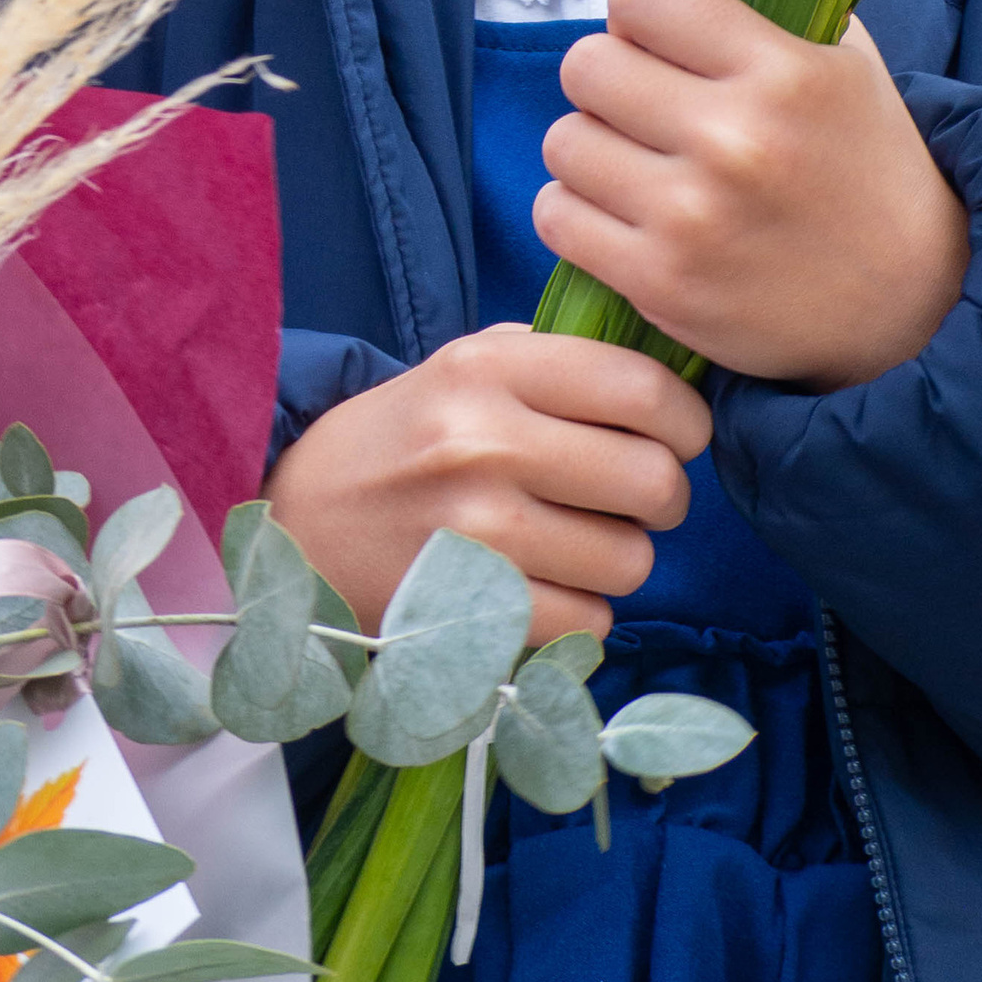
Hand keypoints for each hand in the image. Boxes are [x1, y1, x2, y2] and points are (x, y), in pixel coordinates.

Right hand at [267, 321, 710, 643]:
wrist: (294, 525)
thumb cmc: (399, 443)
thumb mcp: (459, 367)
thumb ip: (554, 360)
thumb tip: (668, 378)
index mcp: (486, 369)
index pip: (642, 389)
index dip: (686, 421)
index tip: (676, 437)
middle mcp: (482, 442)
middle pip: (654, 481)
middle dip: (661, 497)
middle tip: (628, 499)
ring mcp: (476, 533)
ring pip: (630, 560)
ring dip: (619, 559)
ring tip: (574, 545)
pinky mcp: (470, 608)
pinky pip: (590, 620)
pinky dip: (581, 611)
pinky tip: (543, 588)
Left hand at [532, 0, 968, 387]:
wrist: (909, 304)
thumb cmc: (864, 168)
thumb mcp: (844, 65)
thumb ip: (764, 6)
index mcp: (783, 72)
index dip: (638, 11)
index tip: (657, 37)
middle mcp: (734, 141)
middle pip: (585, 66)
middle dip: (608, 81)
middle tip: (645, 106)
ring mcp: (692, 217)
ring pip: (563, 142)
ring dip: (592, 149)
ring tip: (640, 164)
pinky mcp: (661, 283)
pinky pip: (556, 216)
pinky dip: (578, 212)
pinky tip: (624, 214)